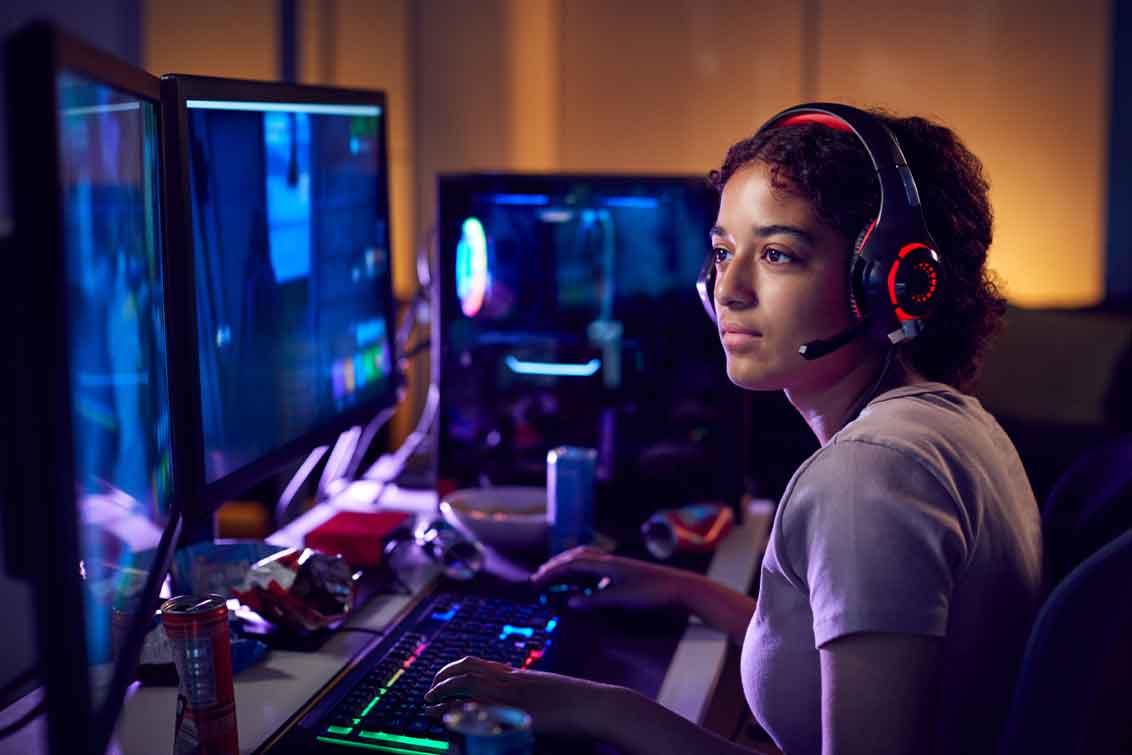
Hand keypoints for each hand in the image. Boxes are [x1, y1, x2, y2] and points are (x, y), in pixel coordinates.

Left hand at [423, 656, 616, 737]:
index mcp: (518, 674)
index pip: (477, 663)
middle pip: (466, 670)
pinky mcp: (517, 714)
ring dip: (443, 694)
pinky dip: (461, 713)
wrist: (597, 705)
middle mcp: (512, 681)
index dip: (454, 669)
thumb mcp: (548, 689)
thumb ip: (528, 689)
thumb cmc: (579, 701)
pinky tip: (448, 720)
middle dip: (442, 680)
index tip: (442, 678)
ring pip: (468, 686)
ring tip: (429, 705)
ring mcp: (514, 696)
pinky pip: (481, 711)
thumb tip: (514, 693)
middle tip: (429, 693)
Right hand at [530, 546, 690, 611]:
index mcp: (606, 564)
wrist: (680, 588)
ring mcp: (617, 566)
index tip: (537, 580)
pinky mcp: (624, 573)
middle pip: (576, 557)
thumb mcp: (621, 598)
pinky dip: (583, 571)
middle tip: (540, 576)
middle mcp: (609, 561)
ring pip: (586, 559)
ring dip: (568, 565)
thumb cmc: (652, 593)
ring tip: (556, 575)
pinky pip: (596, 567)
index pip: (572, 564)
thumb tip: (570, 602)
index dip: (553, 572)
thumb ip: (595, 599)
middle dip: (556, 565)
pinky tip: (583, 583)